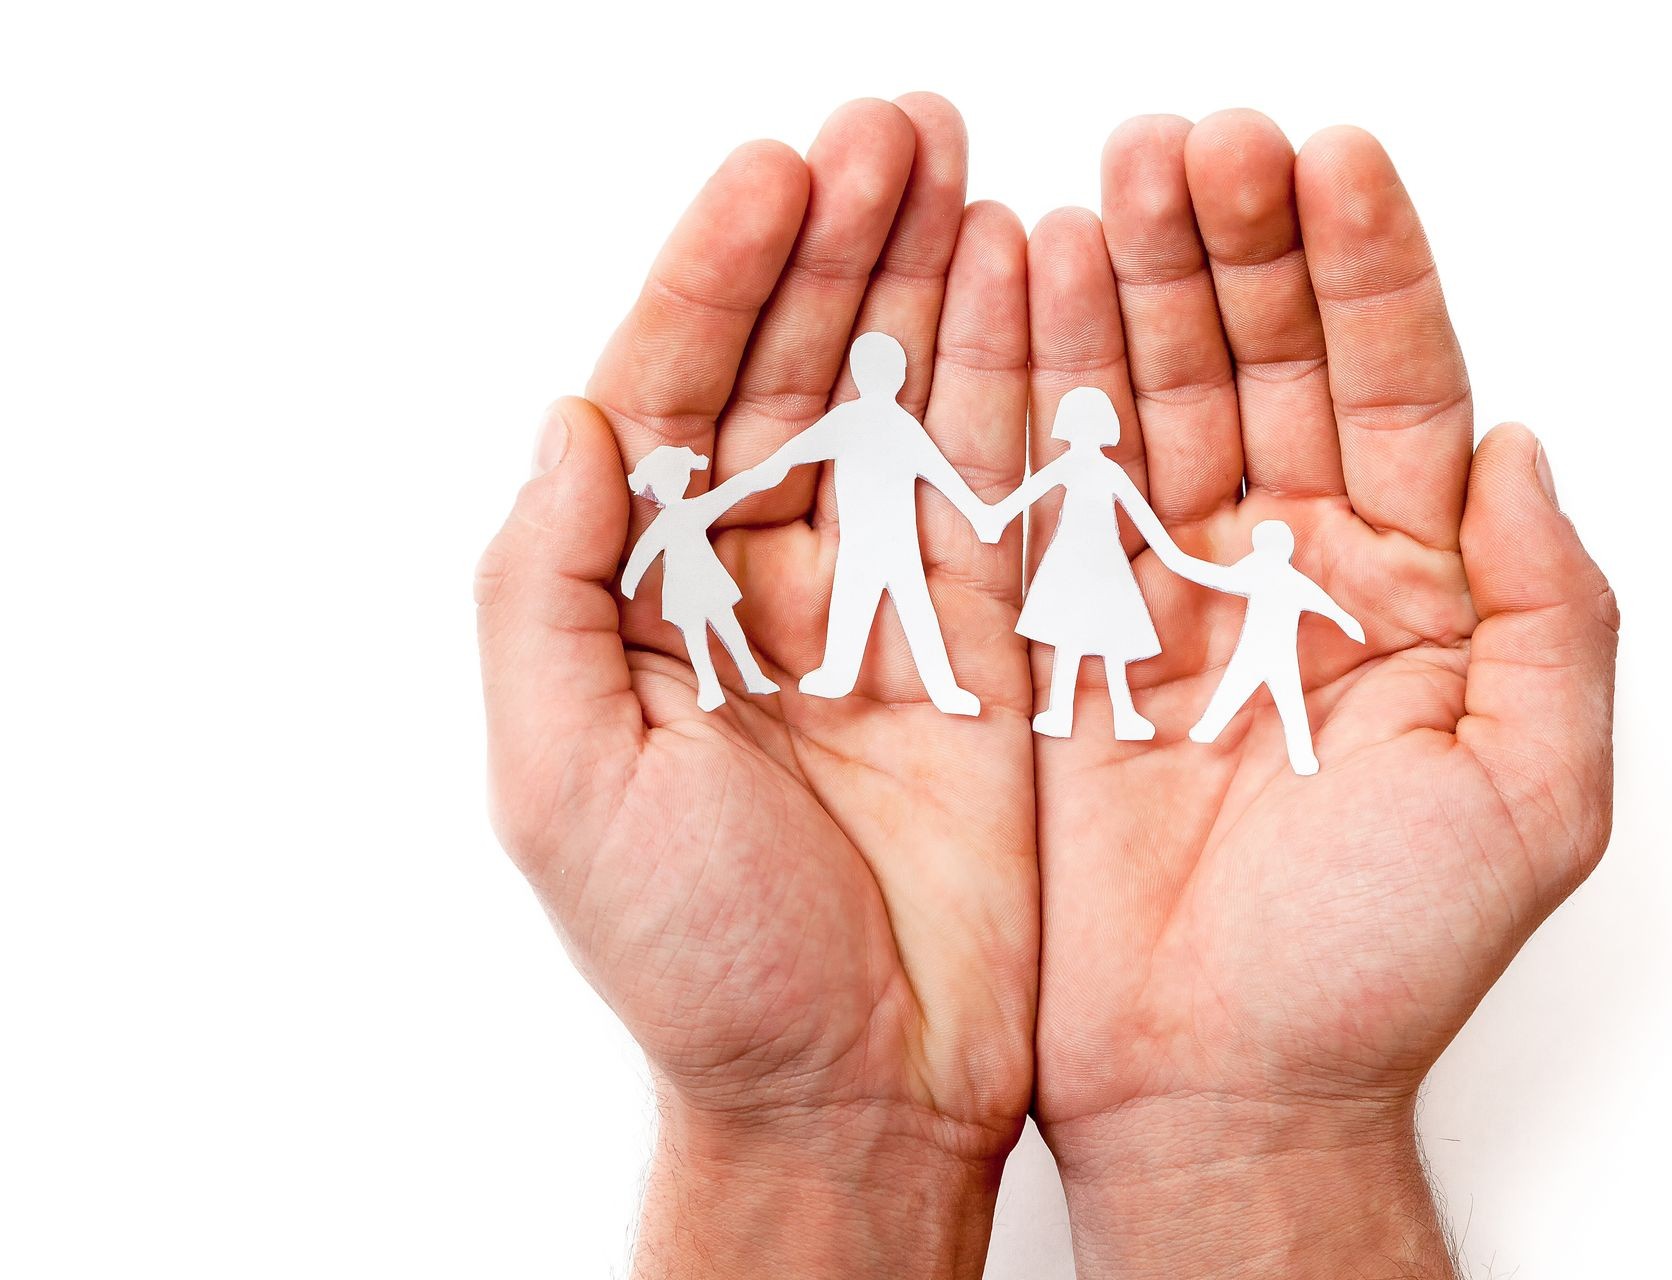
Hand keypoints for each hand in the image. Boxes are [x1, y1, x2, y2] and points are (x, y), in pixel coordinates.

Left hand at [477, 96, 1035, 1278]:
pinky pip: (996, 484)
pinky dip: (1012, 383)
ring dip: (921, 280)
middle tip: (892, 130)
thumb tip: (570, 424)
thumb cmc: (698, 961)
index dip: (714, 279)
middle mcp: (756, 581)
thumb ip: (547, 596)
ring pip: (894, 402)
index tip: (773, 177)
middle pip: (786, 368)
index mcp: (643, 600)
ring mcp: (876, 601)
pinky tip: (1023, 284)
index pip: (669, 396)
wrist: (855, 1086)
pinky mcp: (986, 639)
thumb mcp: (568, 784)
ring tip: (957, 164)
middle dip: (833, 244)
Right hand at [1026, 113, 1616, 1276]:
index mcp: (1412, 585)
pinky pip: (1055, 481)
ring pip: (1157, 395)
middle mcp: (1291, 562)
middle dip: (1237, 244)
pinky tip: (1032, 284)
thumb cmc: (1374, 964)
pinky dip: (1042, 381)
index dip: (1369, 269)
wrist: (1217, 1083)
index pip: (1398, 384)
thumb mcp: (1528, 794)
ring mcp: (1172, 587)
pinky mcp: (1066, 630)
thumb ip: (1552, 612)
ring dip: (1136, 281)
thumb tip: (1523, 446)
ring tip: (1111, 175)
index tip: (1330, 160)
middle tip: (1196, 143)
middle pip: (1269, 360)